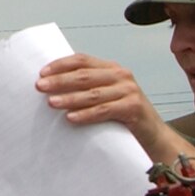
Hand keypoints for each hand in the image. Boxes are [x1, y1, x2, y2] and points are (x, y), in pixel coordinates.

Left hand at [35, 52, 166, 151]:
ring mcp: (128, 90)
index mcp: (111, 68)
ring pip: (93, 93)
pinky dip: (86, 114)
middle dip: (60, 80)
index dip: (61, 65)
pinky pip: (104, 110)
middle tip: (40, 86)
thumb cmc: (124, 116)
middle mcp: (120, 75)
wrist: (154, 135)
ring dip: (70, 98)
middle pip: (84, 75)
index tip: (42, 73)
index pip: (82, 60)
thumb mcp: (106, 97)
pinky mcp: (133, 107)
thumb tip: (52, 89)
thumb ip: (87, 89)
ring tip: (51, 103)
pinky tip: (71, 118)